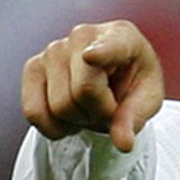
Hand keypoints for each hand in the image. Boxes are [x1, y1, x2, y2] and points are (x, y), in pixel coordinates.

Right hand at [21, 20, 163, 151]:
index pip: (109, 47)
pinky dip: (53, 127)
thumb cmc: (132, 81)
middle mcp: (83, 36)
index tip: (91, 55)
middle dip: (99, 114)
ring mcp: (53, 50)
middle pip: (83, 92)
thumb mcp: (147, 99)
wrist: (112, 76)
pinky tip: (69, 116)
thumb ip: (134, 118)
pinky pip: (34, 112)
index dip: (100, 52)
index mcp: (122, 36)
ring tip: (91, 107)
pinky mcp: (32, 67)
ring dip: (78, 121)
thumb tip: (123, 143)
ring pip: (59, 106)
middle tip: (109, 107)